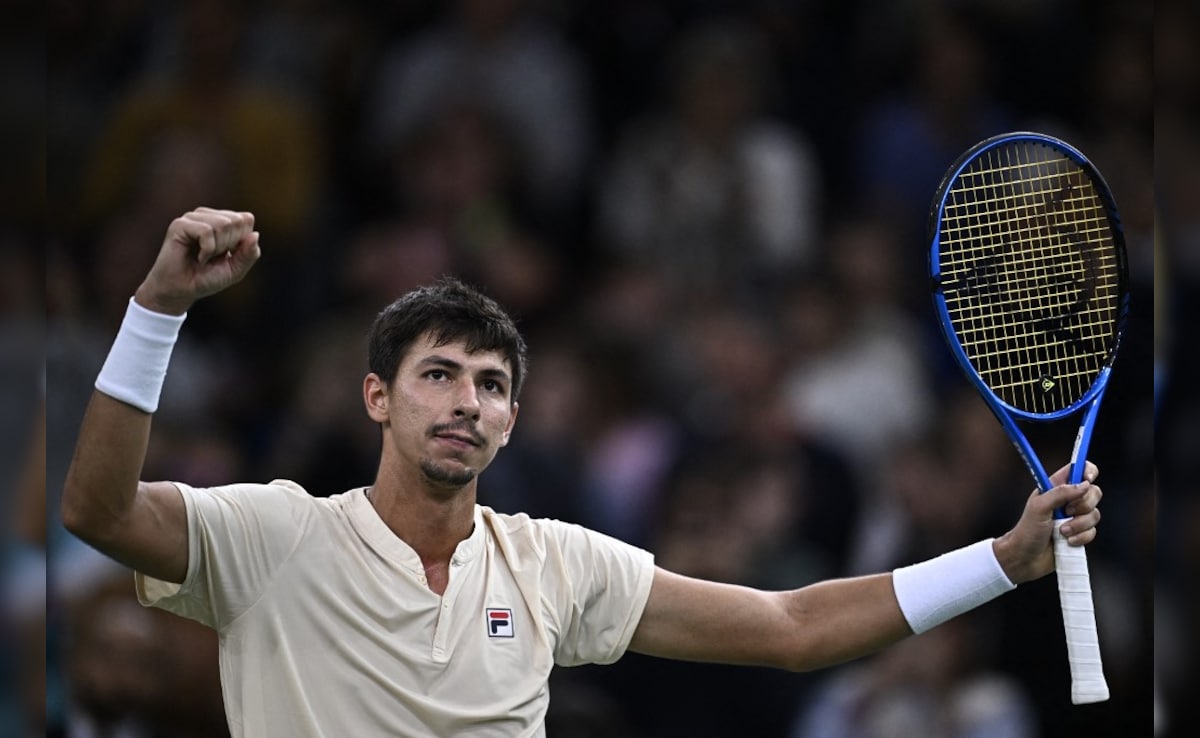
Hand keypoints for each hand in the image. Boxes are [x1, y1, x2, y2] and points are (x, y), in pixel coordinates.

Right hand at [134, 208, 260, 314]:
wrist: (181, 291)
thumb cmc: (207, 278)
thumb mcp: (236, 270)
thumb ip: (249, 254)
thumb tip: (255, 234)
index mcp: (223, 222)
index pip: (246, 219)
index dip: (242, 242)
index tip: (227, 255)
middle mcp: (208, 216)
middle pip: (236, 221)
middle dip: (230, 245)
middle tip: (214, 257)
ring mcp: (193, 218)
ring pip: (223, 224)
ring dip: (218, 248)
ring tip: (205, 257)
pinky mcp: (180, 224)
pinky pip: (206, 231)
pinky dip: (207, 249)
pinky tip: (198, 258)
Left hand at [993, 461, 1102, 583]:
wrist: (1025, 558)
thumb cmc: (1027, 530)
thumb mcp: (1039, 507)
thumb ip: (1060, 493)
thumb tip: (1084, 485)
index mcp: (1056, 488)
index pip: (1078, 470)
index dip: (1087, 470)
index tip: (1087, 479)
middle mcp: (1068, 500)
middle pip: (1094, 492)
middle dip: (1083, 505)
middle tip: (1066, 512)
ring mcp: (1075, 517)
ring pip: (1095, 514)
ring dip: (1079, 525)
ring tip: (1061, 531)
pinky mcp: (1080, 533)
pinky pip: (1093, 531)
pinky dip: (1081, 537)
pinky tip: (1067, 542)